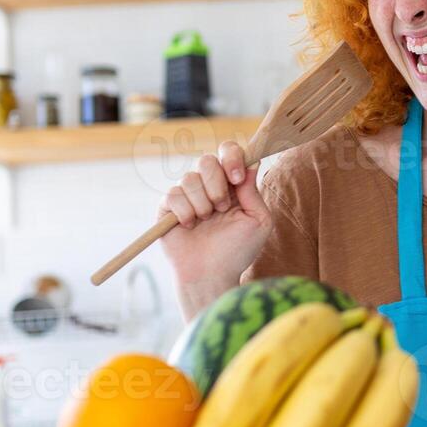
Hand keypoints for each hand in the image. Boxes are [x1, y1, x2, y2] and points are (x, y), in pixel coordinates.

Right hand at [159, 140, 271, 307]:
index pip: (229, 152)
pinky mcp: (168, 207)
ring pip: (189, 177)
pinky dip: (185, 212)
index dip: (232, 157)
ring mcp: (188, 195)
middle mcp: (209, 186)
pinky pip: (173, 194)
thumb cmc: (238, 250)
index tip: (237, 178)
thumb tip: (252, 161)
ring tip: (206, 221)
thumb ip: (253, 190)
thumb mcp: (257, 220)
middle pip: (207, 160)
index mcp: (232, 185)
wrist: (211, 275)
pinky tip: (190, 226)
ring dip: (202, 203)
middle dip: (216, 184)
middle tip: (221, 208)